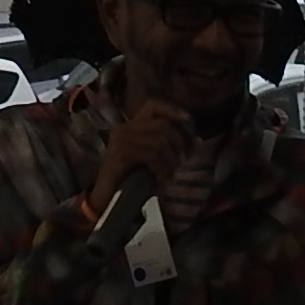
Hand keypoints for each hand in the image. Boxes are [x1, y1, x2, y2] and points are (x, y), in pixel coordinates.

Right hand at [94, 100, 194, 216]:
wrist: (107, 199)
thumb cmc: (132, 179)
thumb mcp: (154, 159)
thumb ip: (171, 147)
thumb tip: (197, 140)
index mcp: (130, 126)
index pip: (153, 105)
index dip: (172, 109)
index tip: (189, 120)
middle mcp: (123, 129)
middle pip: (162, 125)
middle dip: (178, 144)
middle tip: (182, 162)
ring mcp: (120, 141)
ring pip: (159, 141)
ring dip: (171, 161)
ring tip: (171, 174)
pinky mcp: (120, 154)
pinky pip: (151, 155)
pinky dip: (161, 168)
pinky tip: (161, 179)